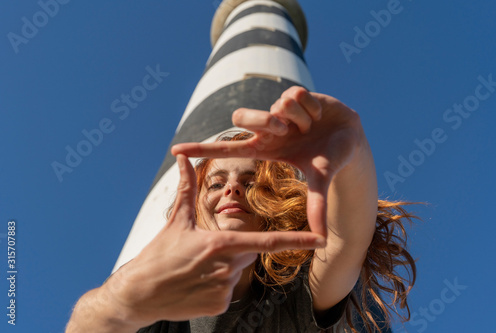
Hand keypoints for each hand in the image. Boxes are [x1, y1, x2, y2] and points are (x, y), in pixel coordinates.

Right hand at [103, 154, 323, 325]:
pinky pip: (228, 291)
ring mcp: (223, 290)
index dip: (296, 240)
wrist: (139, 294)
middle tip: (206, 251)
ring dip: (224, 267)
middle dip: (234, 247)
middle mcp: (226, 267)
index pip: (266, 242)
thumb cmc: (158, 255)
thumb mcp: (175, 220)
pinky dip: (217, 285)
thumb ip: (186, 187)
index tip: (320, 239)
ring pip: (238, 271)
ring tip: (196, 268)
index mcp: (219, 243)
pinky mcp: (219, 306)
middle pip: (248, 252)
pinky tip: (196, 284)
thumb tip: (184, 158)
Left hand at [171, 87, 362, 237]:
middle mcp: (267, 129)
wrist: (351, 136)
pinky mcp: (292, 94)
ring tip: (310, 126)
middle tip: (287, 131)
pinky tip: (318, 114)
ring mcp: (278, 111)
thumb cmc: (330, 158)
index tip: (175, 152)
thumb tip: (322, 240)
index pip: (226, 149)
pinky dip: (311, 108)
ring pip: (273, 106)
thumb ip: (317, 205)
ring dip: (297, 118)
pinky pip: (294, 96)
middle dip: (265, 121)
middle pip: (240, 116)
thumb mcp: (321, 179)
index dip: (201, 150)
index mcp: (265, 149)